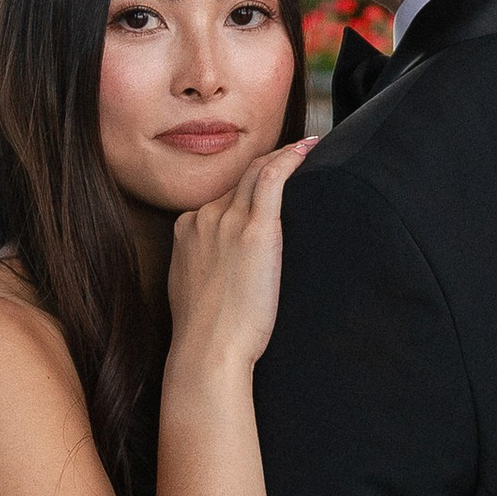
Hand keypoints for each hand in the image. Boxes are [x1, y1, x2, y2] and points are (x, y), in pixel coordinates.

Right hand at [166, 136, 312, 374]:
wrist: (208, 348)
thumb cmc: (205, 332)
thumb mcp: (191, 288)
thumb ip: (204, 266)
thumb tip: (225, 269)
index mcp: (187, 229)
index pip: (220, 196)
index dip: (245, 186)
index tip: (265, 180)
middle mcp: (204, 217)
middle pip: (239, 178)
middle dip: (265, 162)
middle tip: (292, 154)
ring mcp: (227, 221)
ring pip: (256, 173)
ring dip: (281, 155)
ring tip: (306, 148)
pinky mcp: (254, 231)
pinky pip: (271, 179)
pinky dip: (290, 158)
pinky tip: (309, 149)